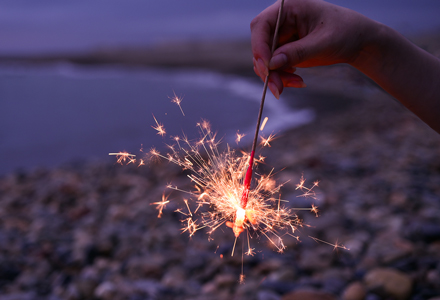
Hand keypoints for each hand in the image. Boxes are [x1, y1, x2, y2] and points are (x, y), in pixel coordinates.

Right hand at [251, 0, 373, 97]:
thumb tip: (271, 64)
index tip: (267, 67)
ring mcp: (281, 37)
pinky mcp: (284, 51)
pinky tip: (298, 81)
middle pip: (261, 46)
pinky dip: (282, 78)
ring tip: (296, 83)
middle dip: (268, 69)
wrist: (357, 41)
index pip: (262, 25)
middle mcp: (280, 21)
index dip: (260, 46)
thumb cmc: (345, 32)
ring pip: (265, 60)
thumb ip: (297, 52)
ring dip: (275, 76)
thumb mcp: (323, 43)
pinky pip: (274, 67)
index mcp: (289, 7)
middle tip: (278, 88)